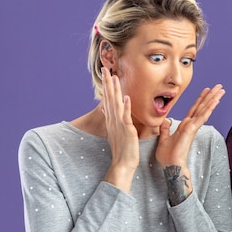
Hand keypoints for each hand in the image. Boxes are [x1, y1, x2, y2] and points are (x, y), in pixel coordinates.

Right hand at [101, 67, 138, 191]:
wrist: (123, 163)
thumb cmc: (121, 148)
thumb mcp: (114, 131)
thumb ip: (110, 118)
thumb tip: (104, 108)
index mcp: (112, 119)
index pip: (108, 98)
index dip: (107, 85)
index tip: (106, 73)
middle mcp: (114, 119)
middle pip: (110, 98)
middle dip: (108, 83)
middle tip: (105, 68)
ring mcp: (119, 124)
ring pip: (117, 104)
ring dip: (115, 91)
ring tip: (114, 77)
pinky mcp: (126, 130)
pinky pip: (126, 116)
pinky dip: (126, 107)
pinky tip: (126, 97)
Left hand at [156, 84, 224, 167]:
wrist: (171, 165)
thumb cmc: (168, 156)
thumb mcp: (163, 139)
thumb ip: (165, 129)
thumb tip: (166, 121)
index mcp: (185, 126)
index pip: (194, 109)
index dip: (200, 99)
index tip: (206, 90)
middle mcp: (191, 125)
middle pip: (202, 106)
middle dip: (211, 96)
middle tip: (219, 86)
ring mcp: (193, 127)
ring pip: (205, 109)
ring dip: (213, 98)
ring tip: (221, 90)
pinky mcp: (192, 130)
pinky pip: (202, 116)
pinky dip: (209, 108)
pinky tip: (215, 101)